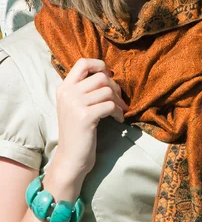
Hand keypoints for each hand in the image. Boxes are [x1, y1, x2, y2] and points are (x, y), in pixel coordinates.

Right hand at [55, 59, 127, 178]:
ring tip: (118, 111)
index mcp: (64, 88)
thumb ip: (85, 89)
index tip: (108, 77)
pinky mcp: (85, 117)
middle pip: (101, 77)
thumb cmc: (78, 131)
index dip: (99, 65)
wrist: (71, 158)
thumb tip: (109, 74)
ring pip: (107, 90)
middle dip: (115, 88)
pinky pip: (110, 105)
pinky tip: (117, 119)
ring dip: (118, 101)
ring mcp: (74, 104)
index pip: (83, 62)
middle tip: (118, 101)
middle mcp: (67, 93)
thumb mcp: (75, 106)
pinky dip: (118, 112)